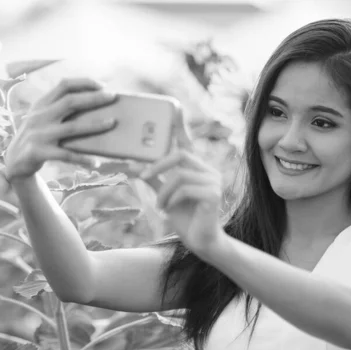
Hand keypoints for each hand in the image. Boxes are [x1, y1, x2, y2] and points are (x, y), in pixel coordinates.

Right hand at [4, 78, 116, 181]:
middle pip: (70, 102)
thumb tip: (94, 106)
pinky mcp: (40, 152)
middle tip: (113, 97)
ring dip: (95, 125)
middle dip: (94, 98)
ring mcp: (39, 134)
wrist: (13, 162)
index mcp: (41, 104)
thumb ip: (59, 110)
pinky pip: (67, 155)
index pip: (64, 85)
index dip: (84, 82)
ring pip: (72, 127)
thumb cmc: (37, 138)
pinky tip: (96, 163)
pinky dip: (83, 159)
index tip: (103, 85)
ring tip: (112, 123)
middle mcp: (39, 116)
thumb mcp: (42, 119)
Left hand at [140, 108, 224, 253]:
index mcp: (197, 169)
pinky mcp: (214, 194)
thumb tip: (136, 167)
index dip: (180, 125)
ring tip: (160, 206)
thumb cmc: (186, 219)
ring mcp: (214, 181)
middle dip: (158, 164)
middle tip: (142, 175)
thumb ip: (155, 180)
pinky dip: (171, 199)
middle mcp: (208, 171)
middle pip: (180, 154)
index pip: (187, 143)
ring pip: (180, 174)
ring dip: (163, 191)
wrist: (202, 242)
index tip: (174, 106)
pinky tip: (168, 211)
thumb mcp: (165, 196)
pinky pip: (185, 188)